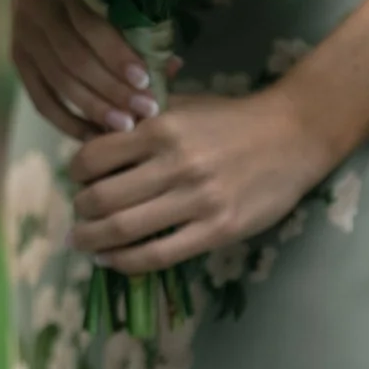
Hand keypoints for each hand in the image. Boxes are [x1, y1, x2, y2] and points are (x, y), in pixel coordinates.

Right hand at [12, 0, 161, 138]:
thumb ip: (133, 25)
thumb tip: (171, 66)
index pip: (89, 27)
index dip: (116, 55)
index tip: (145, 79)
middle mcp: (36, 18)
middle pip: (74, 61)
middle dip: (112, 89)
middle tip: (144, 110)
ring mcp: (23, 43)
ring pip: (59, 83)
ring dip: (94, 108)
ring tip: (125, 126)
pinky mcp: (18, 64)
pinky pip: (41, 100)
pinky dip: (66, 121)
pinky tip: (93, 135)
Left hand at [65, 87, 337, 273]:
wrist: (294, 134)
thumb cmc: (231, 119)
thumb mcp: (180, 107)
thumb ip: (140, 124)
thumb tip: (93, 144)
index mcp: (160, 129)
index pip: (94, 157)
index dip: (75, 172)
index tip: (76, 180)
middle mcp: (175, 165)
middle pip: (103, 198)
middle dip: (80, 211)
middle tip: (77, 216)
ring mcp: (197, 200)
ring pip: (125, 229)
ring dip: (93, 240)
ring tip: (83, 242)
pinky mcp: (218, 229)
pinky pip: (160, 254)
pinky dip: (127, 261)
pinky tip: (113, 260)